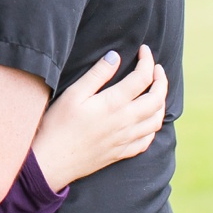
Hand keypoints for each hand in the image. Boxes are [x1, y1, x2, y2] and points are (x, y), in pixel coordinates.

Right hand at [32, 46, 167, 190]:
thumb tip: (115, 56)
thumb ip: (97, 74)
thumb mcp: (74, 94)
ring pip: (157, 120)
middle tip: (157, 68)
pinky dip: (153, 127)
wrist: (51, 162)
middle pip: (157, 99)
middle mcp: (126, 122)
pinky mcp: (121, 153)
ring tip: (156, 92)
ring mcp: (126, 139)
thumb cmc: (58, 125)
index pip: (142, 78)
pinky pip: (147, 141)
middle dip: (161, 80)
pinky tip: (147, 121)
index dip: (147, 61)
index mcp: (114, 104)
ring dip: (161, 103)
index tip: (144, 50)